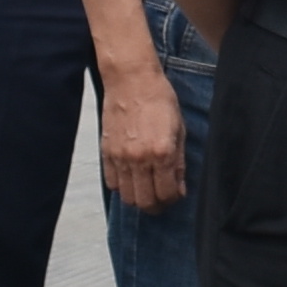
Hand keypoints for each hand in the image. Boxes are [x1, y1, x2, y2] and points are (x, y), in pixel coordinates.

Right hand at [100, 61, 189, 211]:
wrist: (131, 81)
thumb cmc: (160, 100)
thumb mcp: (179, 130)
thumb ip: (179, 163)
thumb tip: (180, 189)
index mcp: (162, 153)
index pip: (166, 194)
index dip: (172, 200)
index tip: (175, 196)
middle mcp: (139, 159)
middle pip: (145, 202)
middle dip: (156, 206)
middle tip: (161, 199)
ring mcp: (120, 158)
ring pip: (126, 197)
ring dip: (138, 198)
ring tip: (146, 189)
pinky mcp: (106, 153)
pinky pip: (111, 183)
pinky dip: (121, 186)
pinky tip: (131, 177)